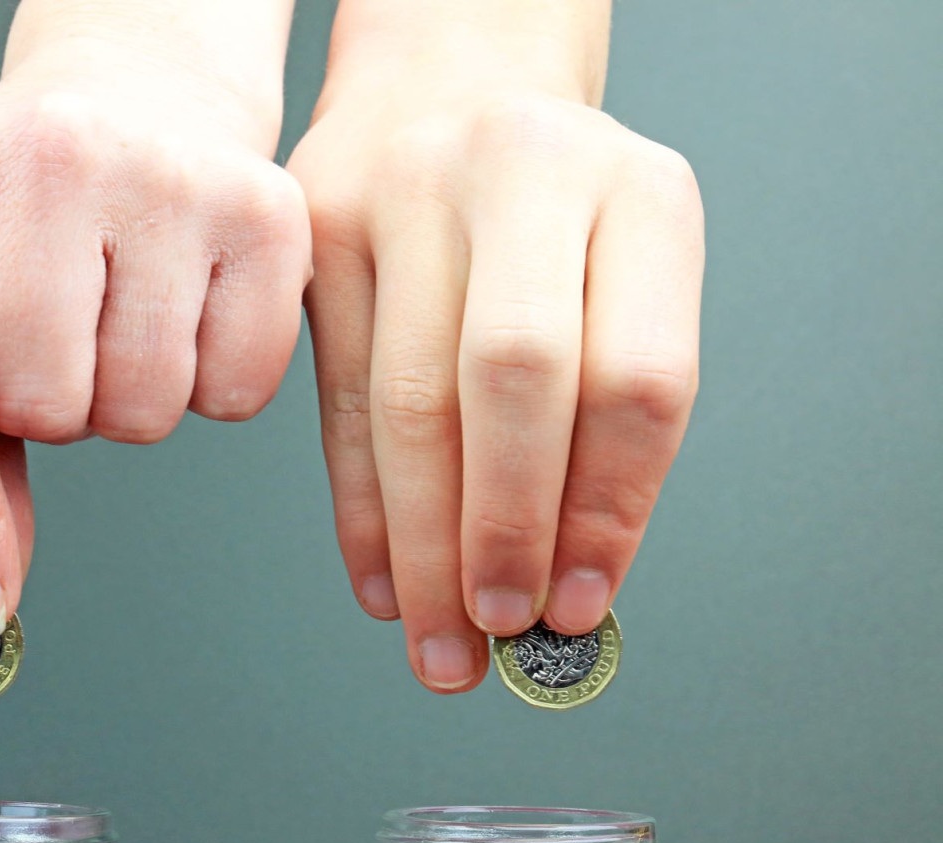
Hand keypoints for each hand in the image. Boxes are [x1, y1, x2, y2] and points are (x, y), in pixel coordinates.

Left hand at [0, 21, 308, 637]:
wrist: (136, 88)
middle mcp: (47, 157)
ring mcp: (166, 175)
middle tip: (57, 338)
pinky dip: (212, 382)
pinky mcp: (269, 209)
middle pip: (43, 410)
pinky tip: (185, 306)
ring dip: (127, 401)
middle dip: (48, 412)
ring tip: (119, 314)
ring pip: (143, 412)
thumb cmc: (21, 214)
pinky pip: (237, 393)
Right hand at [291, 52, 702, 691]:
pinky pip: (337, 400)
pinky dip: (361, 509)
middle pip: (513, 380)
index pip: (636, 377)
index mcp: (640, 192)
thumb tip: (567, 593)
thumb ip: (605, 420)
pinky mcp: (316, 229)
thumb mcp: (618, 279)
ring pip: (409, 401)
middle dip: (501, 528)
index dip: (606, 508)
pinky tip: (382, 581)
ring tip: (439, 638)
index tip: (578, 605)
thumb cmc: (546, 217)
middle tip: (496, 627)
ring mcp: (406, 192)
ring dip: (424, 543)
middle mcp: (524, 174)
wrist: (447, 90)